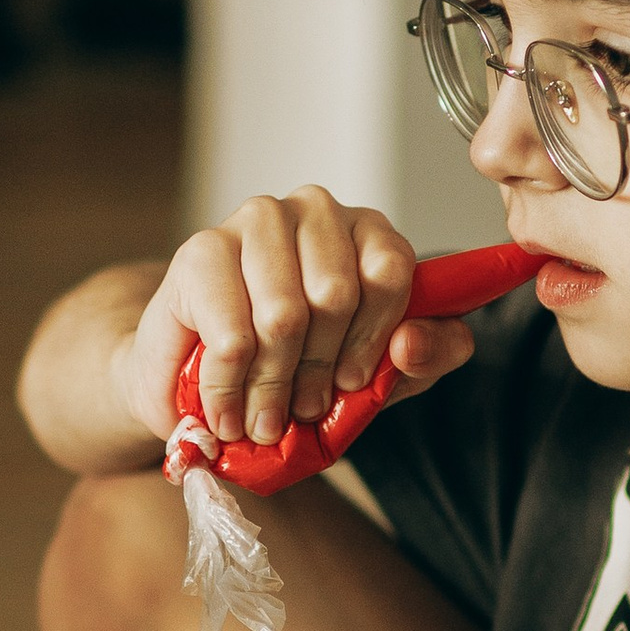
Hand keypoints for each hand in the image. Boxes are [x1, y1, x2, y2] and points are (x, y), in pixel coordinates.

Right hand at [115, 189, 478, 448]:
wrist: (205, 377)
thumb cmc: (301, 364)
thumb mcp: (380, 371)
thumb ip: (426, 357)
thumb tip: (411, 344)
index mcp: (369, 230)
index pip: (389, 271)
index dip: (372, 339)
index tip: (351, 382)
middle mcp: (316, 209)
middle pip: (334, 295)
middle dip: (318, 371)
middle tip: (301, 411)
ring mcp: (257, 220)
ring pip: (284, 314)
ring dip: (273, 386)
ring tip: (264, 421)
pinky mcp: (203, 248)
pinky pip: (232, 333)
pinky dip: (230, 388)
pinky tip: (227, 412)